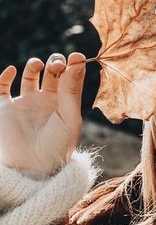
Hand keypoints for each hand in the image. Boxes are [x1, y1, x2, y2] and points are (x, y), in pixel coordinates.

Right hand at [0, 52, 85, 177]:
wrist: (32, 168)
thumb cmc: (57, 146)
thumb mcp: (70, 118)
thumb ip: (72, 90)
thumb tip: (79, 60)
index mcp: (64, 104)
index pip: (70, 77)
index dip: (73, 65)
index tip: (77, 56)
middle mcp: (46, 101)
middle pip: (51, 72)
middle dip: (55, 62)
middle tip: (57, 64)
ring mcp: (26, 103)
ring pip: (29, 75)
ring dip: (34, 64)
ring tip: (39, 65)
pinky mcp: (6, 108)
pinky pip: (2, 87)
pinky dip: (6, 75)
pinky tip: (13, 71)